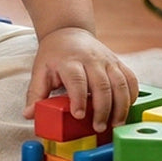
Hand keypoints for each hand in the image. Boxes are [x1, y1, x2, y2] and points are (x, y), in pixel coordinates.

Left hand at [23, 27, 137, 132]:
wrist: (68, 32)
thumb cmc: (53, 56)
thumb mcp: (40, 71)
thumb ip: (35, 93)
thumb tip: (29, 115)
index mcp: (69, 61)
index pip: (76, 79)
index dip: (79, 98)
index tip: (78, 116)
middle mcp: (91, 59)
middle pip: (101, 84)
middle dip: (102, 109)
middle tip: (98, 128)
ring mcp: (107, 60)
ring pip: (120, 83)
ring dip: (121, 106)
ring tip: (116, 125)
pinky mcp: (118, 62)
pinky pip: (131, 79)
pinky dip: (132, 95)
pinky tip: (126, 110)